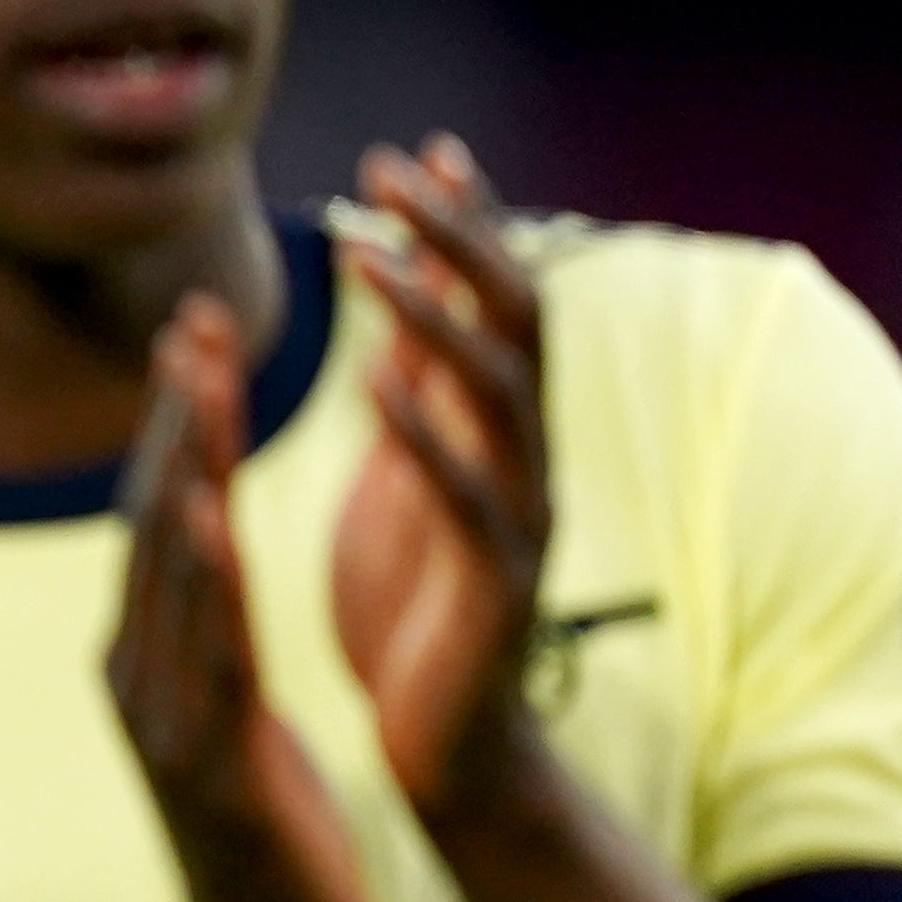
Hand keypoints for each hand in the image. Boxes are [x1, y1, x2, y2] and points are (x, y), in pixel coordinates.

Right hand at [112, 287, 370, 901]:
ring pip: (170, 571)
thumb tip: (207, 563)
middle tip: (194, 317)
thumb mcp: (229, 723)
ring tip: (202, 378)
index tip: (198, 335)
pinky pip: (205, 650)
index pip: (160, 519)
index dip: (177, 425)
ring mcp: (163, 718)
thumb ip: (212, 641)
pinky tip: (212, 509)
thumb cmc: (268, 846)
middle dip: (176, 416)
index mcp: (146, 663)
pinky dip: (204, 577)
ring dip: (185, 466)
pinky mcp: (205, 761)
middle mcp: (137, 676)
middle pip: (152, 521)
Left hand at [331, 135, 556, 826]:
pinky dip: (426, 434)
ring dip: (435, 316)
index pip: (495, 305)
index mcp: (497, 435)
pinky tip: (379, 384)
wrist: (448, 751)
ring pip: (497, 393)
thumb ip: (418, 409)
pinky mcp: (498, 584)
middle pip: (516, 319)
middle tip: (394, 168)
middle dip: (461, 239)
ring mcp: (521, 518)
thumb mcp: (410, 490)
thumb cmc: (419, 618)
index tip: (424, 150)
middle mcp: (526, 459)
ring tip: (375, 254)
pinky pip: (470, 496)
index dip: (468, 227)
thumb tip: (403, 325)